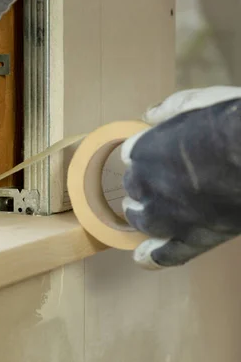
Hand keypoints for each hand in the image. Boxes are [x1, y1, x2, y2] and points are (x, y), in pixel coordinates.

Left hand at [121, 86, 240, 268]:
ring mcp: (168, 215)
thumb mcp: (200, 101)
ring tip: (149, 214)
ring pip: (142, 220)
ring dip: (142, 216)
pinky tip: (141, 259)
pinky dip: (151, 258)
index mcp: (143, 151)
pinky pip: (166, 254)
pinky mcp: (194, 237)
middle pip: (135, 188)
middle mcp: (146, 184)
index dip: (146, 157)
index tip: (160, 156)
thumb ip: (170, 109)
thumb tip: (149, 115)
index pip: (132, 157)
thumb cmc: (235, 119)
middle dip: (145, 185)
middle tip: (165, 183)